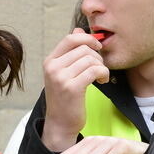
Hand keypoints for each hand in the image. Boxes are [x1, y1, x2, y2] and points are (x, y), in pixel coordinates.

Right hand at [41, 29, 107, 151]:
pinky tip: (102, 82)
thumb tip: (78, 29)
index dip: (87, 38)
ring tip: (100, 77)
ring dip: (101, 67)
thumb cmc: (65, 99)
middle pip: (83, 48)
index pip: (70, 38)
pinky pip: (95, 70)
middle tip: (100, 69)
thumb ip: (70, 52)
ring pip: (91, 59)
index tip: (97, 47)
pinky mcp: (72, 88)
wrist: (60, 124)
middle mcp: (52, 67)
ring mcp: (60, 78)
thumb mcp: (64, 72)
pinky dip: (103, 74)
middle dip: (97, 56)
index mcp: (50, 61)